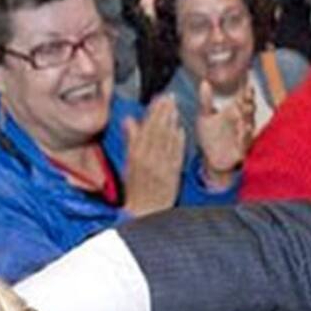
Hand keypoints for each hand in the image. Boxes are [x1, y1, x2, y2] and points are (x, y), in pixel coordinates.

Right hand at [124, 96, 185, 215]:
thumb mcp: (129, 163)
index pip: (145, 128)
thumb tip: (129, 120)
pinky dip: (178, 140)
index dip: (153, 112)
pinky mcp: (172, 173)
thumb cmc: (136, 190)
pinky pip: (176, 153)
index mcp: (136, 155)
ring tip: (175, 107)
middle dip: (164, 112)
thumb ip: (130, 140)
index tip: (158, 99)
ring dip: (172, 122)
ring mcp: (162, 165)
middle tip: (169, 97)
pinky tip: (181, 129)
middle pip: (157, 130)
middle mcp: (149, 158)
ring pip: (167, 139)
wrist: (145, 212)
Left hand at [196, 79, 253, 187]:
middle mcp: (241, 122)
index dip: (247, 93)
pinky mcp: (243, 149)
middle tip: (247, 99)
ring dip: (248, 120)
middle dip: (249, 105)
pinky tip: (244, 131)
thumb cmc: (209, 136)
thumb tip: (204, 82)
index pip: (243, 100)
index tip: (248, 86)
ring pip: (249, 125)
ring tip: (246, 112)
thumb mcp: (205, 117)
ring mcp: (244, 135)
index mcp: (233, 112)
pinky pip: (246, 142)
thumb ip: (206, 100)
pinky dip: (245, 137)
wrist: (210, 159)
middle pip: (249, 111)